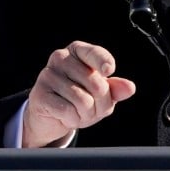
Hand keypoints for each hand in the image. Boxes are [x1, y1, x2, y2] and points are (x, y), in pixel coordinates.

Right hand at [21, 41, 136, 147]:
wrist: (51, 116)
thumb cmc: (80, 98)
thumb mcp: (101, 93)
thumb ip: (115, 88)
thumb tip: (129, 88)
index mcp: (78, 51)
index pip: (94, 53)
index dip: (104, 62)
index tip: (109, 70)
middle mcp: (60, 58)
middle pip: (96, 84)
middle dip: (100, 104)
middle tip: (93, 108)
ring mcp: (47, 75)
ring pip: (83, 100)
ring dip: (87, 114)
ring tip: (79, 113)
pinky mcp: (39, 94)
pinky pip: (68, 110)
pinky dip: (73, 119)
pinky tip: (67, 117)